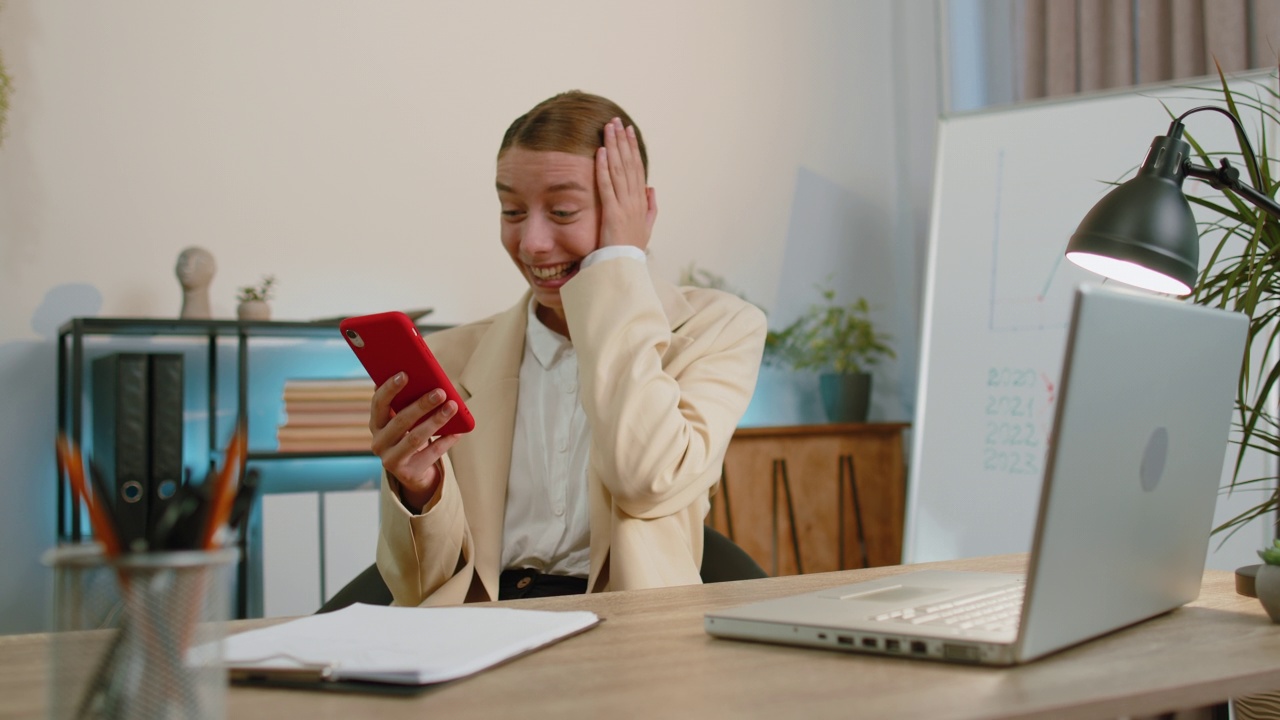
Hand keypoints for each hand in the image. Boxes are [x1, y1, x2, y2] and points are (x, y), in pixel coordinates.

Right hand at [369, 372, 462, 509]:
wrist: (412, 472)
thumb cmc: (410, 434)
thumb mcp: (404, 419)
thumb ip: (406, 402)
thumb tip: (425, 377)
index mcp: (375, 424)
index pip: (378, 404)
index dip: (390, 389)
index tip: (405, 374)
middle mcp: (378, 443)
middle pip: (400, 421)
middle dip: (421, 405)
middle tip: (440, 392)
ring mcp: (391, 460)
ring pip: (415, 438)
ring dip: (436, 421)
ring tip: (453, 407)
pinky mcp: (407, 474)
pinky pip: (430, 454)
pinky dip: (446, 441)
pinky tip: (458, 431)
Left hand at [595, 117, 657, 250]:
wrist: (625, 267)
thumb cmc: (631, 249)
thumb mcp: (645, 227)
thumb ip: (650, 208)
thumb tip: (651, 189)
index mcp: (641, 202)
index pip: (636, 169)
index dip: (632, 149)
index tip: (628, 132)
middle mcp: (634, 200)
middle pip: (629, 164)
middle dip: (623, 141)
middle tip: (617, 121)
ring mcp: (624, 206)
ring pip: (619, 170)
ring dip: (614, 147)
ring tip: (609, 128)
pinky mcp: (612, 213)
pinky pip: (607, 186)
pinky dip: (604, 167)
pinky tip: (601, 151)